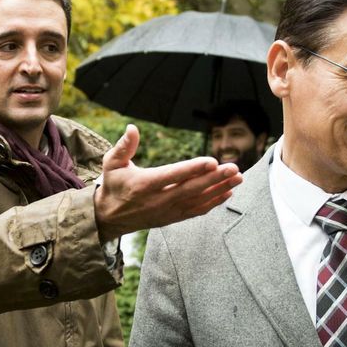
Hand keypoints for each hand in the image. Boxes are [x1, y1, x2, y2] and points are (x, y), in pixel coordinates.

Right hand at [94, 125, 241, 241]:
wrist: (109, 217)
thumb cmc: (113, 185)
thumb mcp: (112, 163)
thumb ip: (124, 146)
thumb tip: (132, 128)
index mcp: (144, 185)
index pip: (173, 175)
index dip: (193, 169)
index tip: (212, 161)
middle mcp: (157, 200)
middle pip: (191, 189)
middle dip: (214, 178)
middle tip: (234, 168)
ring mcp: (167, 212)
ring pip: (198, 200)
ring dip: (219, 189)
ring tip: (238, 178)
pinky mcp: (172, 218)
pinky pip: (196, 211)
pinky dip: (213, 202)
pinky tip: (228, 193)